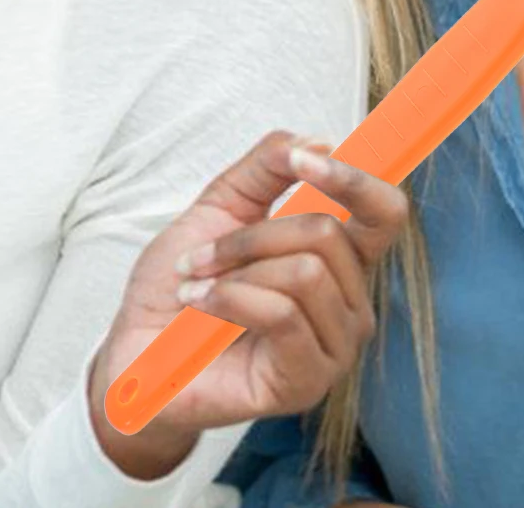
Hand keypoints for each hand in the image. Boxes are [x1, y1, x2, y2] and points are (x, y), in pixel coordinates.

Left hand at [88, 130, 408, 476]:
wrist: (140, 349)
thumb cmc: (182, 280)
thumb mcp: (222, 205)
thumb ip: (268, 166)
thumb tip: (320, 142)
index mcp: (338, 258)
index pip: (384, 212)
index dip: (354, 179)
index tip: (304, 160)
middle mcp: (349, 302)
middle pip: (327, 233)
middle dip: (253, 234)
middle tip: (203, 254)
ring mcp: (335, 347)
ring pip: (305, 272)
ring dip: (235, 269)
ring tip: (198, 285)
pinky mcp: (308, 381)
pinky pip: (284, 314)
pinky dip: (230, 298)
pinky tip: (202, 306)